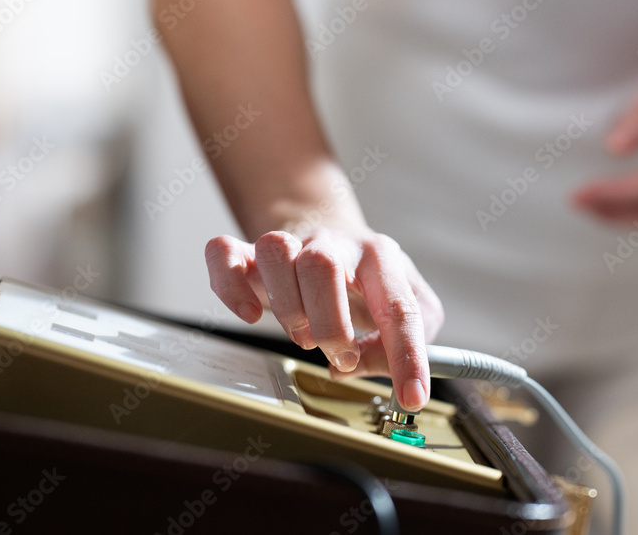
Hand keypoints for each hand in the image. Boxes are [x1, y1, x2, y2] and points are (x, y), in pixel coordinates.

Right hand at [204, 224, 443, 411]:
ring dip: (287, 307)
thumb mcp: (411, 308)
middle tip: (342, 357)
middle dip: (331, 325)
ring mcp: (290, 244)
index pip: (398, 305)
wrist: (335, 240)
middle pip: (322, 266)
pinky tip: (250, 315)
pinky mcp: (250, 254)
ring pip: (275, 251)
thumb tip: (360, 365)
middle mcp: (333, 244)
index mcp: (380, 257)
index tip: (412, 396)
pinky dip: (230, 286)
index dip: (407, 356)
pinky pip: (224, 253)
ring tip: (304, 337)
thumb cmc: (373, 283)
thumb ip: (402, 342)